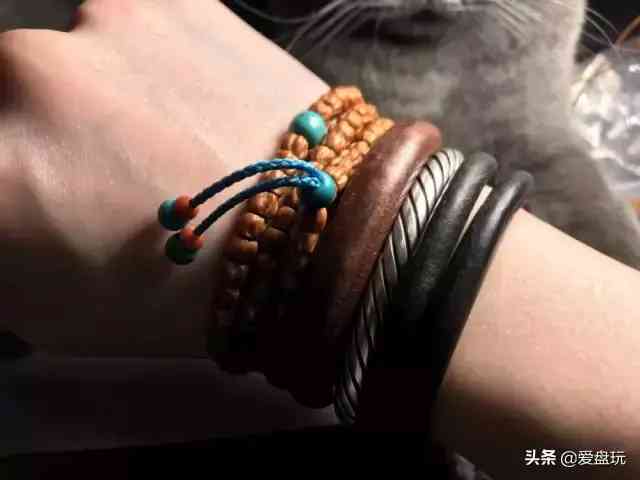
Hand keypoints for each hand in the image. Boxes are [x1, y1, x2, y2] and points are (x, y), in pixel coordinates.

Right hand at [0, 0, 326, 355]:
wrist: (322, 235)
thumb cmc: (189, 299)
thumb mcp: (55, 307)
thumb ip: (2, 241)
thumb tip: (4, 197)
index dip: (12, 183)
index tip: (37, 190)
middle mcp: (25, 79)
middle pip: (0, 97)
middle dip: (32, 136)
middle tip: (93, 174)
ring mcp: (101, 25)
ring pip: (59, 58)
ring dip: (88, 96)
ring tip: (158, 144)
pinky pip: (124, 29)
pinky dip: (142, 64)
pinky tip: (189, 107)